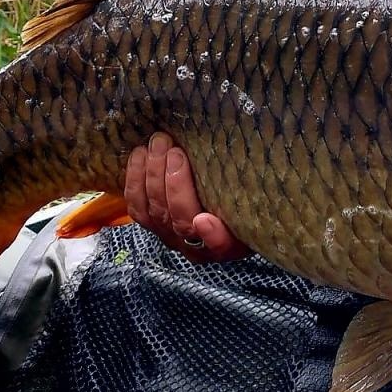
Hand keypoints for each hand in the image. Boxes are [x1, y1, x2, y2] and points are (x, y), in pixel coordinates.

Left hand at [124, 132, 250, 262]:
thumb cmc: (242, 202)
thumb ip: (251, 191)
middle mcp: (197, 245)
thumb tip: (257, 162)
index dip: (211, 235)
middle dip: (173, 183)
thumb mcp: (253, 200)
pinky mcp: (152, 224)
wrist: (222, 210)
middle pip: (179, 220)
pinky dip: (135, 180)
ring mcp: (170, 236)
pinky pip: (137, 207)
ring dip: (152, 175)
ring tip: (157, 145)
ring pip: (155, 212)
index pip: (219, 244)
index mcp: (227, 243)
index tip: (204, 220)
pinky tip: (140, 155)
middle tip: (174, 151)